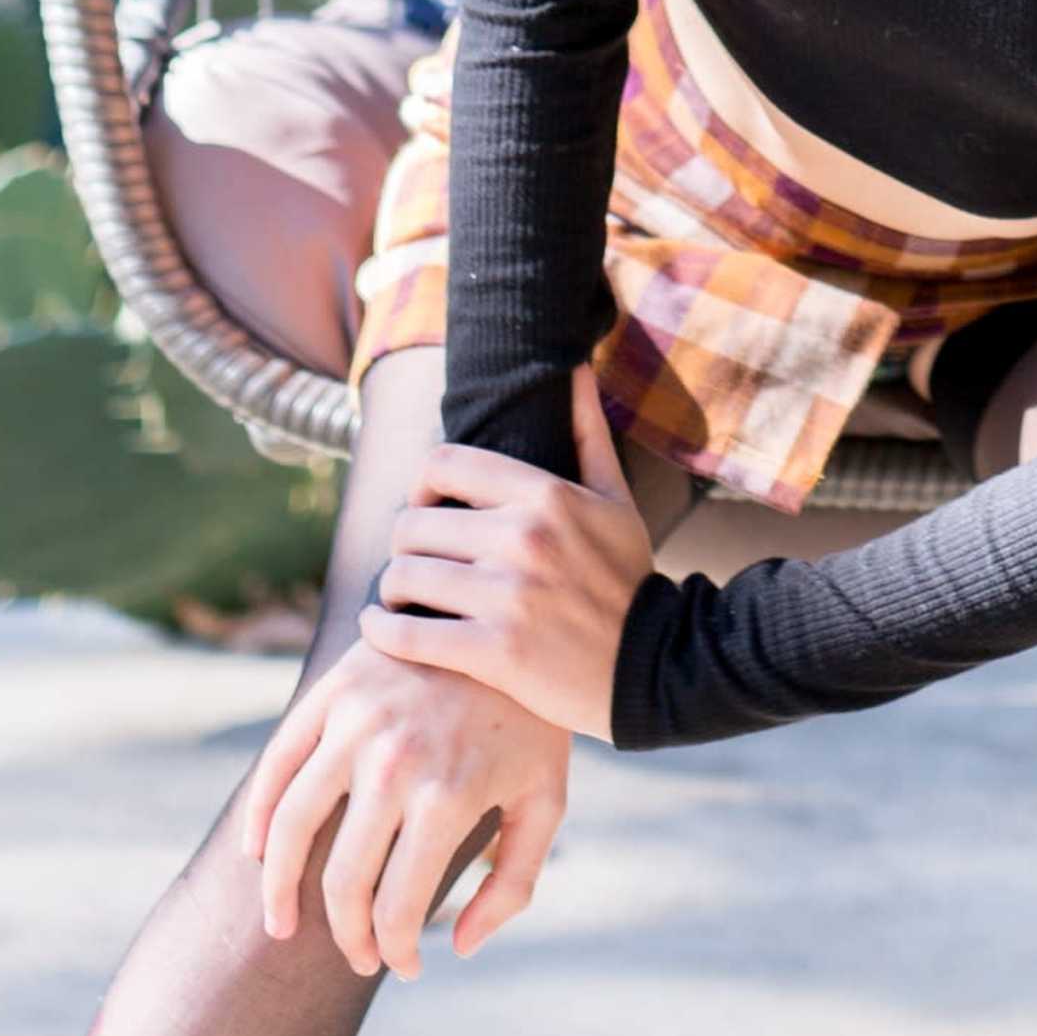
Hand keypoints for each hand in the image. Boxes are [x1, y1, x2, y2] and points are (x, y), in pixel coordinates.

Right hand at [241, 649, 567, 979]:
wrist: (512, 616)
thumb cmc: (533, 721)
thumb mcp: (547, 800)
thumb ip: (513, 883)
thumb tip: (460, 948)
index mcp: (447, 797)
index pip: (396, 908)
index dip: (396, 952)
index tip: (403, 967)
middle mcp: (393, 763)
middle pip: (342, 882)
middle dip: (346, 935)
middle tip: (357, 958)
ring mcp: (355, 724)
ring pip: (290, 827)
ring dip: (278, 889)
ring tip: (282, 923)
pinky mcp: (333, 692)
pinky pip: (277, 763)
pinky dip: (258, 814)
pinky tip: (258, 853)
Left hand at [358, 367, 652, 740]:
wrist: (656, 668)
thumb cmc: (628, 579)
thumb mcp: (616, 500)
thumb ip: (588, 432)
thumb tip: (579, 367)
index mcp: (546, 495)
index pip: (442, 463)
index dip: (420, 484)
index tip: (426, 507)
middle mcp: (522, 538)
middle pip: (412, 523)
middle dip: (404, 544)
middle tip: (414, 560)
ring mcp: (506, 597)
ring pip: (402, 576)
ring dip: (391, 589)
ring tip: (401, 597)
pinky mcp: (493, 653)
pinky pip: (407, 633)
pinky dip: (380, 632)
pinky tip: (380, 629)